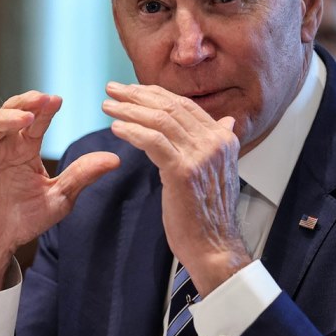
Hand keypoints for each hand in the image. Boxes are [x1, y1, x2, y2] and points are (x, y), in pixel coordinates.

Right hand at [0, 91, 119, 292]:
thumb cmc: (23, 219)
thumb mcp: (59, 198)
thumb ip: (81, 176)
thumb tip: (114, 159)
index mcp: (25, 148)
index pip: (37, 121)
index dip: (46, 109)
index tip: (59, 100)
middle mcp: (4, 145)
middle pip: (13, 113)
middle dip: (26, 103)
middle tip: (42, 100)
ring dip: (7, 116)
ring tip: (25, 117)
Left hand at [102, 81, 247, 295]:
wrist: (214, 246)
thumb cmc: (209, 214)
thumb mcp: (219, 172)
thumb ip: (218, 144)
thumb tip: (227, 122)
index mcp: (223, 138)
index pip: (184, 105)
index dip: (154, 94)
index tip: (131, 89)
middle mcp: (215, 142)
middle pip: (170, 107)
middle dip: (137, 95)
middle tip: (112, 89)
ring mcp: (201, 155)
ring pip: (159, 121)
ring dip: (129, 110)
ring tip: (107, 106)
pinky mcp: (183, 171)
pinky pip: (153, 142)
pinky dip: (132, 131)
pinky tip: (116, 128)